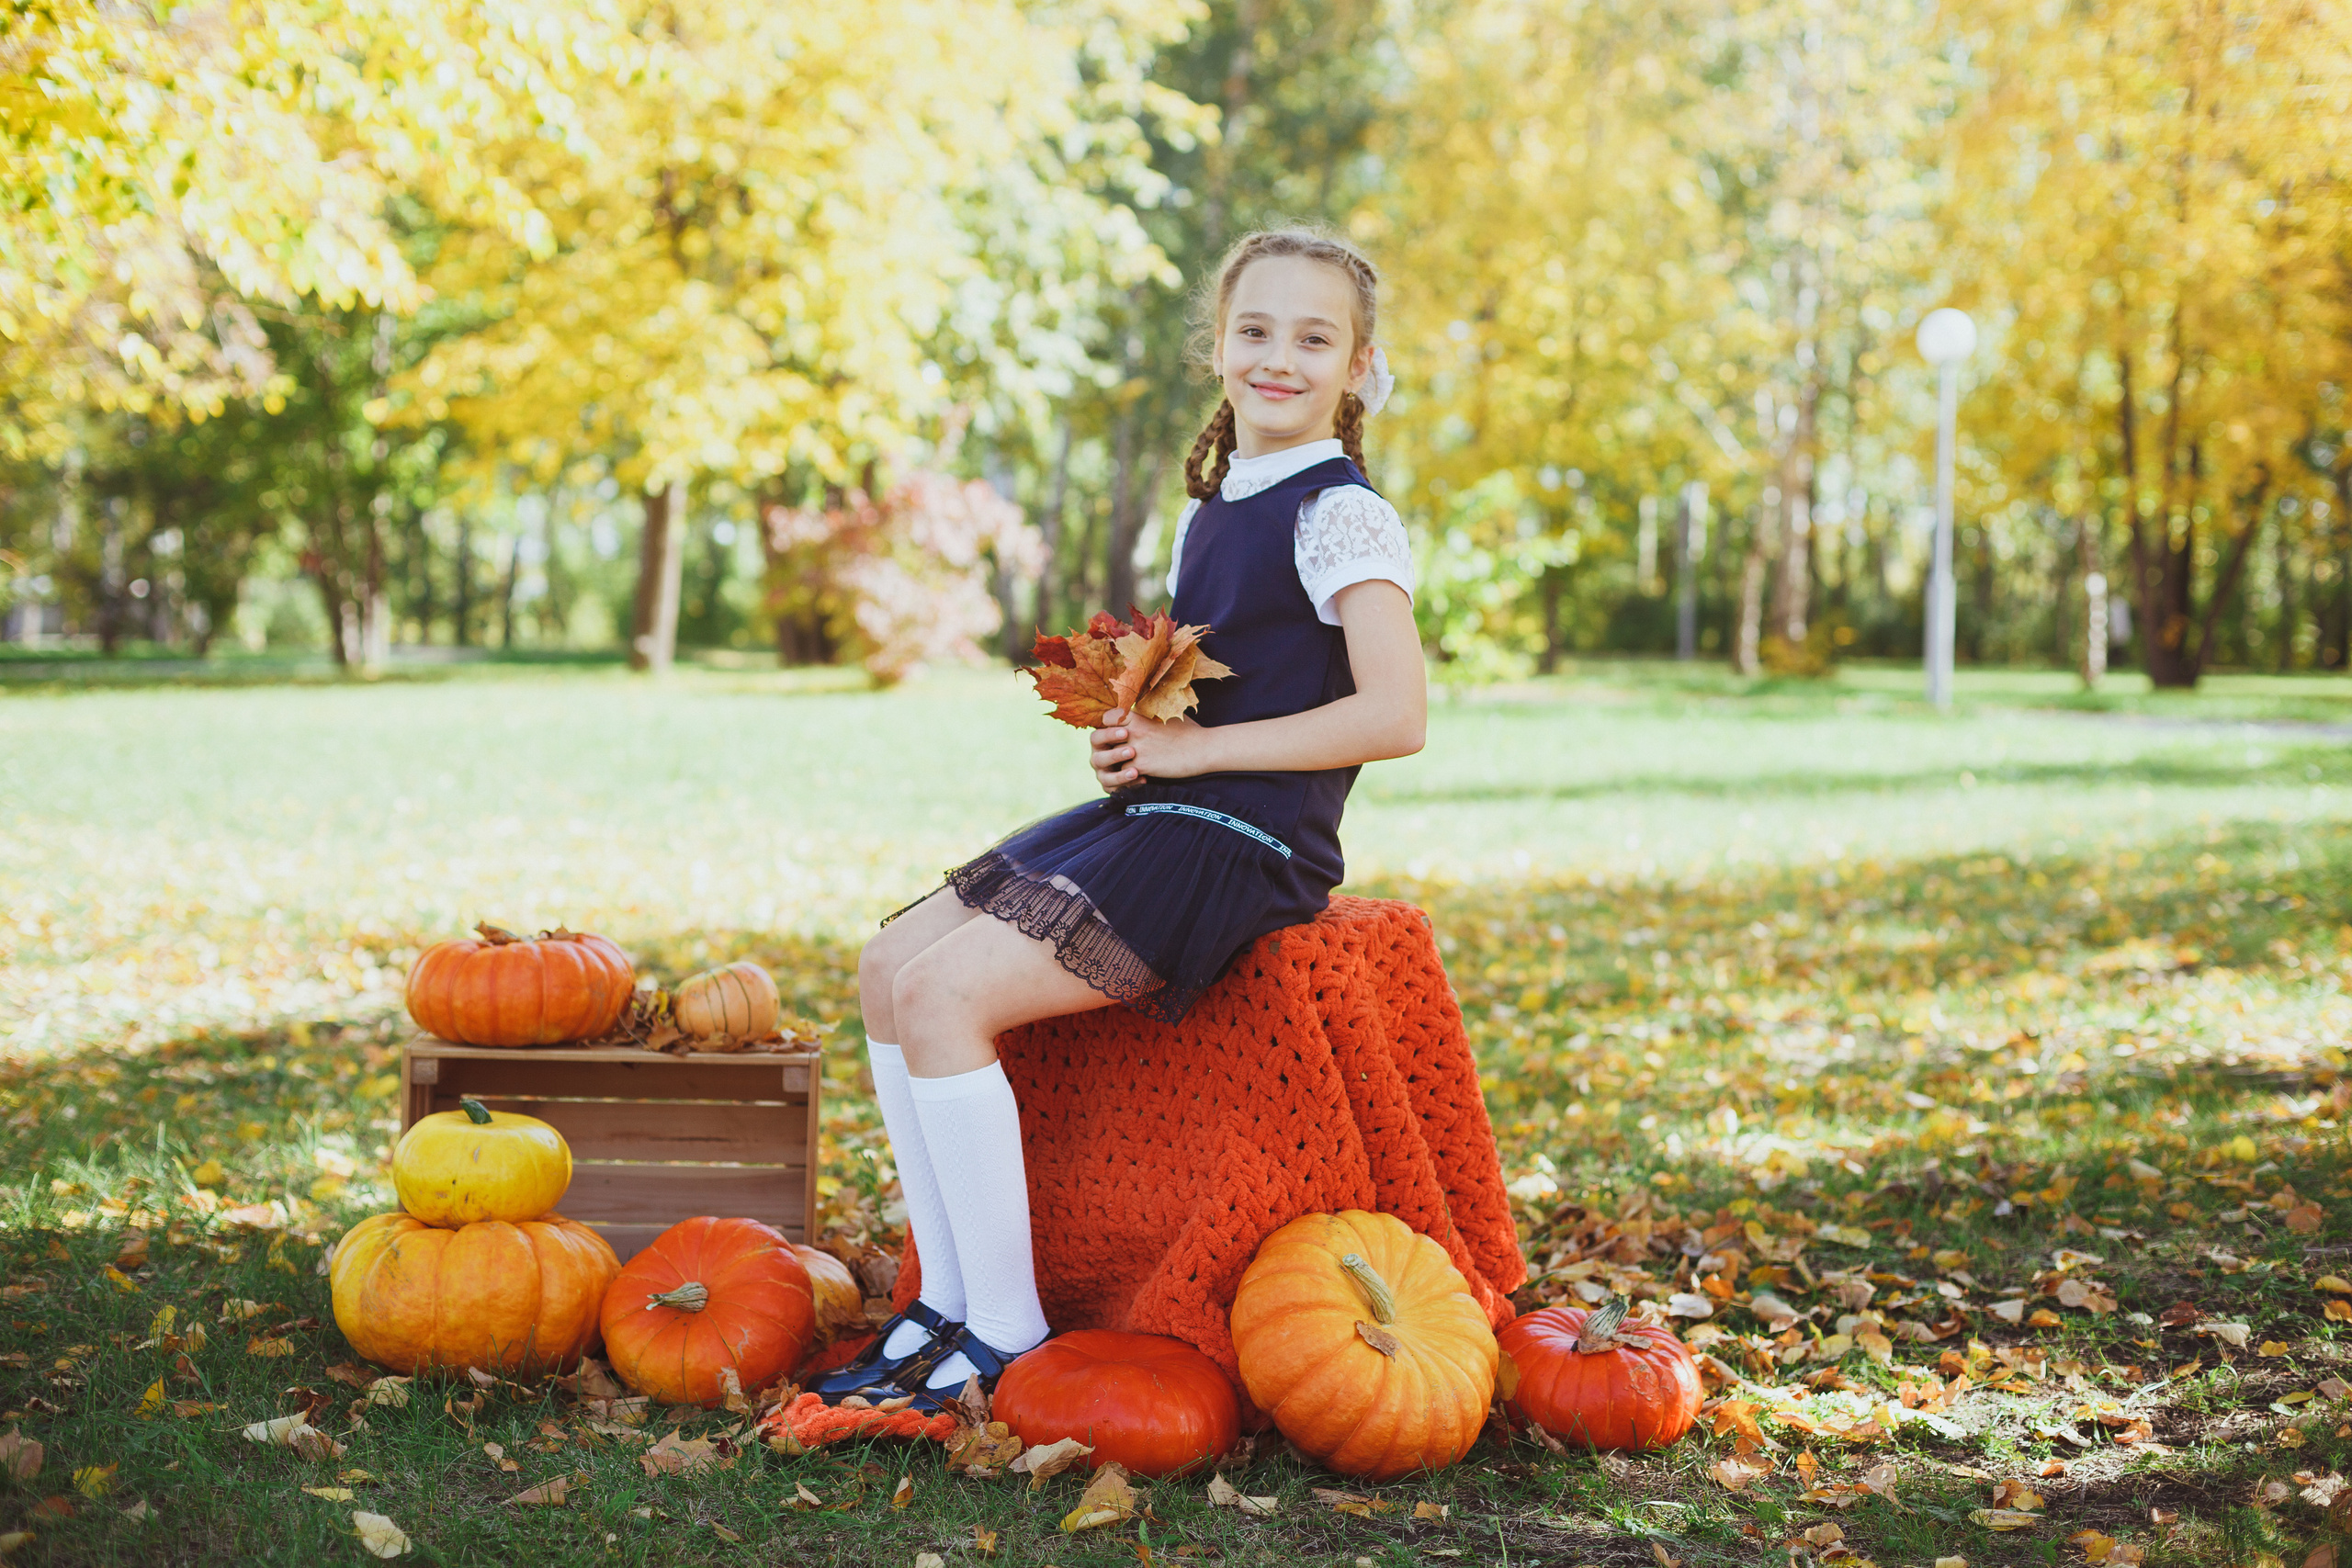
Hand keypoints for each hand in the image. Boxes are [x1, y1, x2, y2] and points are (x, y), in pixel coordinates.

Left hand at [1090, 708, 1213, 792]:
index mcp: (1138, 716)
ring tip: (1128, 766)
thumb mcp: (1167, 714)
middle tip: (1114, 753)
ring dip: (1117, 763)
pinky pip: (1123, 772)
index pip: (1108, 717)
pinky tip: (1141, 775)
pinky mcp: (1142, 765)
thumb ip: (1148, 714)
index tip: (1115, 733)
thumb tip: (1140, 711)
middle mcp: (1133, 730)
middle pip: (1103, 739)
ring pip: (1111, 758)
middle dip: (1106, 746)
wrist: (1203, 749)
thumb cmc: (1189, 731)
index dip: (1108, 725)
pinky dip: (1129, 775)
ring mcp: (1136, 748)